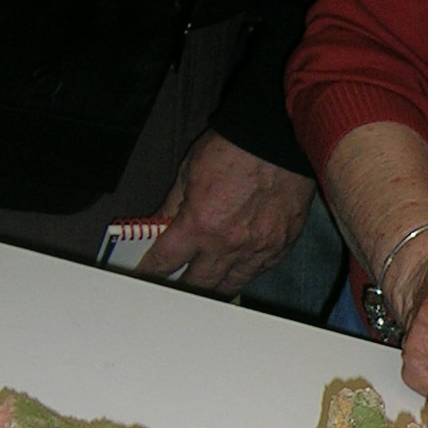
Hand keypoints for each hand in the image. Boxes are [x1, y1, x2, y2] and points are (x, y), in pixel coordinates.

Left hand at [140, 131, 315, 294]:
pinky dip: (243, 272)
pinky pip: (257, 272)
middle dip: (181, 286)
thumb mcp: (188, 172)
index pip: (164, 261)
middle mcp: (227, 245)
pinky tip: (236, 268)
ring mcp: (256, 250)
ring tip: (204, 286)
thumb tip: (159, 226)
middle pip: (197, 283)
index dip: (151, 271)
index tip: (146, 275)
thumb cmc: (233, 149)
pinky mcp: (280, 247)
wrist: (277, 141)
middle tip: (173, 287)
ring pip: (229, 286)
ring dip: (213, 287)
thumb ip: (172, 206)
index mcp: (198, 225)